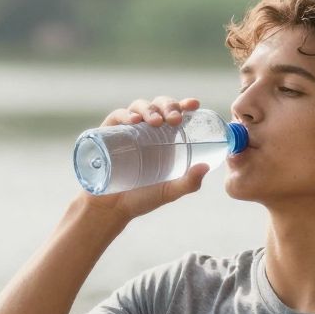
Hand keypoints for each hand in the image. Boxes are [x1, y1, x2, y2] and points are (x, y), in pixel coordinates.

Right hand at [67, 94, 210, 226]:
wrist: (111, 208)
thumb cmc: (141, 198)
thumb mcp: (169, 191)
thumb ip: (188, 183)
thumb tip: (206, 166)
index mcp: (164, 138)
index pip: (175, 114)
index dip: (184, 105)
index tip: (194, 105)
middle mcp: (146, 130)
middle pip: (159, 106)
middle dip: (169, 106)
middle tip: (175, 119)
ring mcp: (127, 130)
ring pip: (139, 107)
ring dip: (149, 109)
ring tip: (156, 122)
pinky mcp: (108, 133)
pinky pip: (117, 116)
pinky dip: (125, 114)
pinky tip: (134, 121)